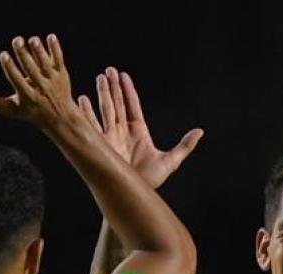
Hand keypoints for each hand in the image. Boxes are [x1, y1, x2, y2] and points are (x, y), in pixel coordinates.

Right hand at [0, 34, 77, 131]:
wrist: (60, 118)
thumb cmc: (30, 112)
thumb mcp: (12, 110)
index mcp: (27, 96)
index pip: (17, 80)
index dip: (9, 67)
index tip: (3, 54)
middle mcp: (41, 88)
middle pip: (31, 69)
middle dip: (23, 54)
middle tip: (16, 40)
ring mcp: (52, 81)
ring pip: (45, 64)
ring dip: (39, 50)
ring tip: (32, 39)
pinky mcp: (61, 74)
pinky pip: (59, 59)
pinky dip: (55, 48)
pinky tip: (50, 36)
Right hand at [78, 68, 202, 188]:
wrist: (132, 195)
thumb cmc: (150, 181)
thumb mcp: (170, 161)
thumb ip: (184, 146)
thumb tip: (199, 132)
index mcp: (139, 131)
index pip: (132, 105)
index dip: (128, 90)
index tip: (123, 75)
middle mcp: (123, 131)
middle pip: (118, 103)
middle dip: (113, 87)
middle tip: (109, 70)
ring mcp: (111, 137)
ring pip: (106, 110)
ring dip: (102, 94)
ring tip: (100, 78)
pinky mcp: (100, 144)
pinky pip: (92, 124)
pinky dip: (86, 112)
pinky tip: (82, 99)